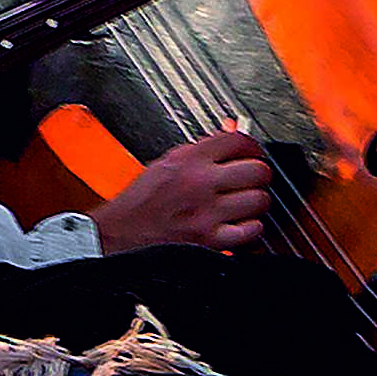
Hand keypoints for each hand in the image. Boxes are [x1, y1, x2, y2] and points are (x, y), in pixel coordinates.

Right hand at [98, 126, 280, 255]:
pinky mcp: (210, 240)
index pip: (238, 140)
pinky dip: (251, 228)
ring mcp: (207, 213)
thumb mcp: (164, 164)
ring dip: (256, 202)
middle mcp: (199, 183)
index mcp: (187, 160)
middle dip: (259, 173)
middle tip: (252, 178)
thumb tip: (229, 135)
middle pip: (257, 170)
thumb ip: (198, 151)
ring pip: (259, 200)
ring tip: (245, 203)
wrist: (117, 234)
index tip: (252, 151)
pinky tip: (240, 224)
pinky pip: (251, 230)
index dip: (252, 145)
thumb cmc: (138, 203)